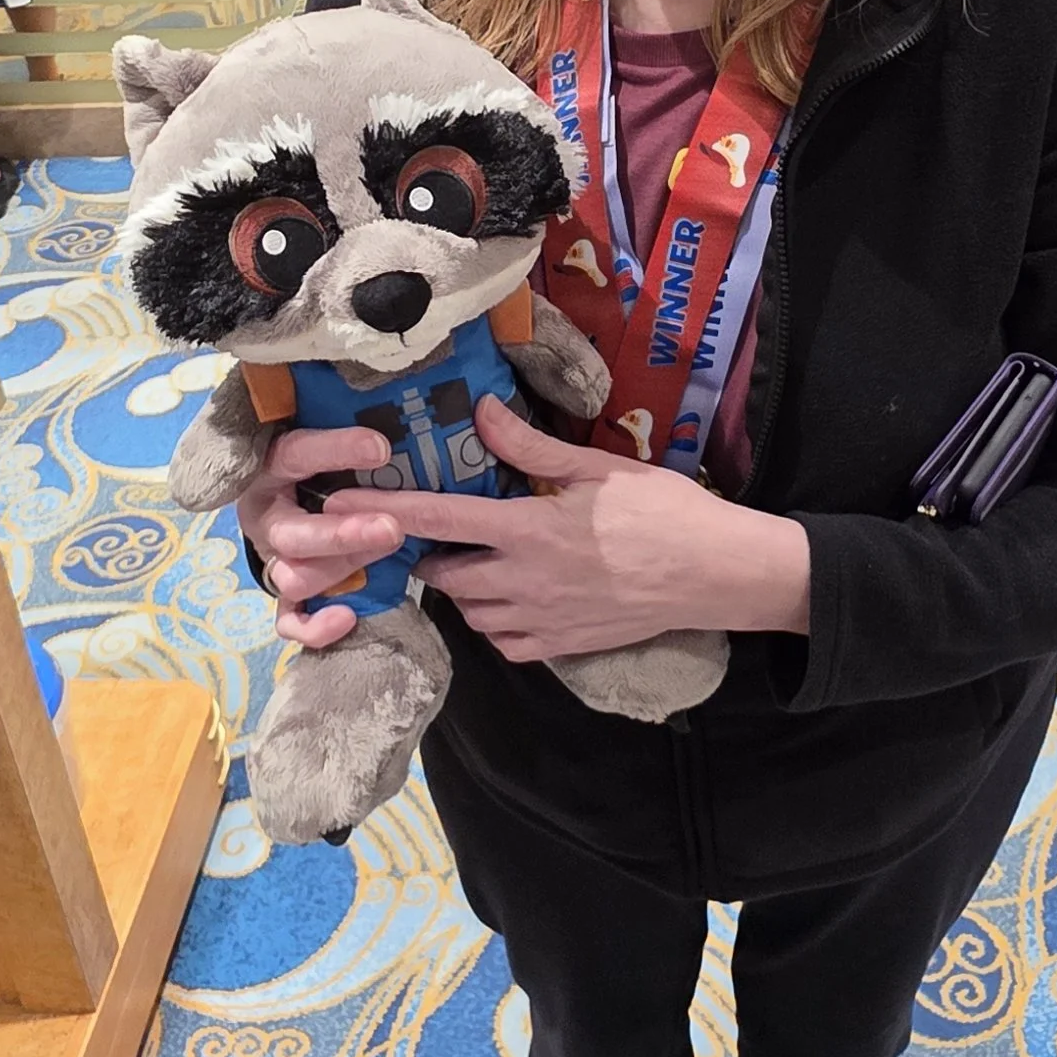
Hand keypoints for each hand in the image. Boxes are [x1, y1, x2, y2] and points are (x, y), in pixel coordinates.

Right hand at [234, 421, 410, 650]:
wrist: (298, 497)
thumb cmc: (322, 459)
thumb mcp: (325, 435)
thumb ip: (344, 422)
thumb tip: (402, 401)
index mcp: (266, 468)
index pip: (292, 456)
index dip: (333, 452)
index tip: (380, 447)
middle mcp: (265, 518)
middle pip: (292, 535)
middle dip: (343, 534)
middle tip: (392, 527)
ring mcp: (273, 559)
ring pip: (293, 578)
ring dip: (342, 567)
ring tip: (389, 550)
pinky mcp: (284, 595)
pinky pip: (290, 622)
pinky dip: (315, 626)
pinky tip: (349, 616)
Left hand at [315, 394, 809, 667]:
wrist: (717, 574)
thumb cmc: (665, 512)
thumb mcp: (599, 468)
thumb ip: (532, 447)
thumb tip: (480, 411)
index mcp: (530, 530)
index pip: (439, 520)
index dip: (386, 513)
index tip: (339, 507)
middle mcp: (526, 581)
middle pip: (446, 576)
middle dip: (430, 556)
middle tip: (437, 532)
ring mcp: (544, 620)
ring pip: (472, 614)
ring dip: (463, 590)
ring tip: (477, 562)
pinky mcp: (563, 645)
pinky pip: (507, 643)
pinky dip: (496, 624)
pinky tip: (512, 600)